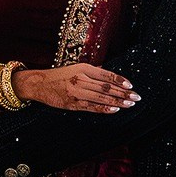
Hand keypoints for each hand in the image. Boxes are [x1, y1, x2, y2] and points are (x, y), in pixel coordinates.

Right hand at [14, 64, 139, 113]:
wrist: (39, 83)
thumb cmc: (59, 75)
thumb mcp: (75, 67)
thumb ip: (92, 71)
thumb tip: (109, 75)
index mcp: (83, 68)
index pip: (106, 74)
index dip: (119, 80)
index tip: (131, 85)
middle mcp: (81, 79)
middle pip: (106, 87)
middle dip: (123, 93)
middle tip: (136, 97)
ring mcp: (77, 92)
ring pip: (101, 98)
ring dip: (118, 101)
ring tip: (130, 104)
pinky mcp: (73, 104)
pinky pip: (91, 107)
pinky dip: (104, 109)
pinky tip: (115, 109)